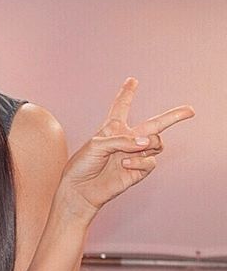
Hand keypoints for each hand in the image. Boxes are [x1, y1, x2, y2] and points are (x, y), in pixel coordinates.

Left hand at [58, 77, 194, 221]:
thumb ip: (122, 140)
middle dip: (174, 116)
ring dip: (149, 144)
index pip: (121, 107)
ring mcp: (135, 155)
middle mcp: (127, 140)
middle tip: (190, 110)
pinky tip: (126, 163)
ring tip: (135, 149)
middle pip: (154, 125)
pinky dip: (140, 161)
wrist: (80, 189)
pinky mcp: (138, 170)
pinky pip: (151, 162)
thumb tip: (147, 142)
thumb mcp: (97, 145)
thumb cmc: (83, 165)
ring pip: (157, 143)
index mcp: (112, 129)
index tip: (132, 80)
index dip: (127, 93)